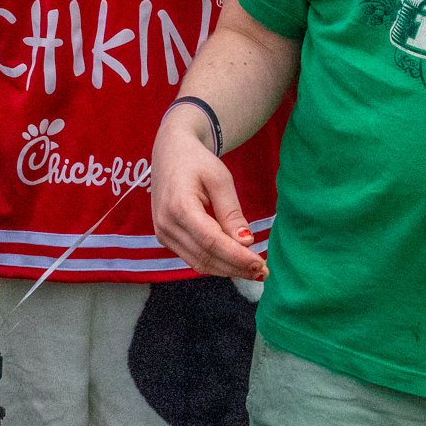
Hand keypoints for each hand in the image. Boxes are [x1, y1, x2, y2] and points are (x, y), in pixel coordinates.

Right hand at [151, 111, 266, 280]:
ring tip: (253, 270)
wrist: (169, 153)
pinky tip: (234, 263)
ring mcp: (162, 233)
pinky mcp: (164, 238)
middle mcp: (166, 224)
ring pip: (198, 262)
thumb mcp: (220, 179)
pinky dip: (215, 263)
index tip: (261, 264)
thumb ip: (231, 212)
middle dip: (236, 267)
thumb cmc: (197, 162)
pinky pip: (192, 257)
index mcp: (179, 206)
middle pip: (205, 256)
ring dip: (227, 270)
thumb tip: (246, 242)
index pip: (211, 241)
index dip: (237, 256)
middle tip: (263, 272)